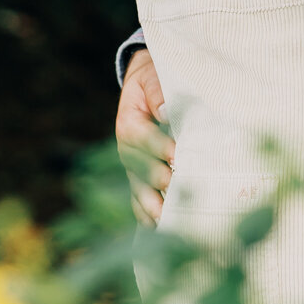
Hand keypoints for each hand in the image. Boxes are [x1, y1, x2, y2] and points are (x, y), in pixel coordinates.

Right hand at [115, 49, 174, 226]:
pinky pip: (137, 197)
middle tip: (177, 188)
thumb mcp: (152, 77)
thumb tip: (165, 109)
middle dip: (159, 178)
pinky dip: (145, 212)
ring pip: (137, 187)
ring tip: (167, 218)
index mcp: (128, 122)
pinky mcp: (137, 175)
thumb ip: (157, 91)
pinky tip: (155, 226)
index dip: (159, 147)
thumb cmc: (152, 80)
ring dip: (152, 203)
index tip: (177, 156)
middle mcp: (125, 148)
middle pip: (139, 167)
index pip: (142, 137)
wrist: (142, 85)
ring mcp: (131, 165)